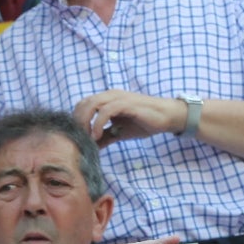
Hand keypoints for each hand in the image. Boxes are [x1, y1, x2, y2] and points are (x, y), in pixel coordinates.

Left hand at [73, 91, 189, 146]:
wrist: (166, 117)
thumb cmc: (143, 123)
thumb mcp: (119, 133)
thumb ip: (105, 138)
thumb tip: (90, 148)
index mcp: (107, 99)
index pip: (83, 104)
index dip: (76, 120)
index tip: (77, 136)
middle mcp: (110, 95)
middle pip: (84, 103)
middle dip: (78, 122)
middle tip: (79, 139)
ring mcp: (119, 98)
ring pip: (92, 104)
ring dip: (85, 122)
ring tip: (87, 138)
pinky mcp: (127, 104)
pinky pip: (106, 110)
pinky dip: (98, 123)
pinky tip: (98, 136)